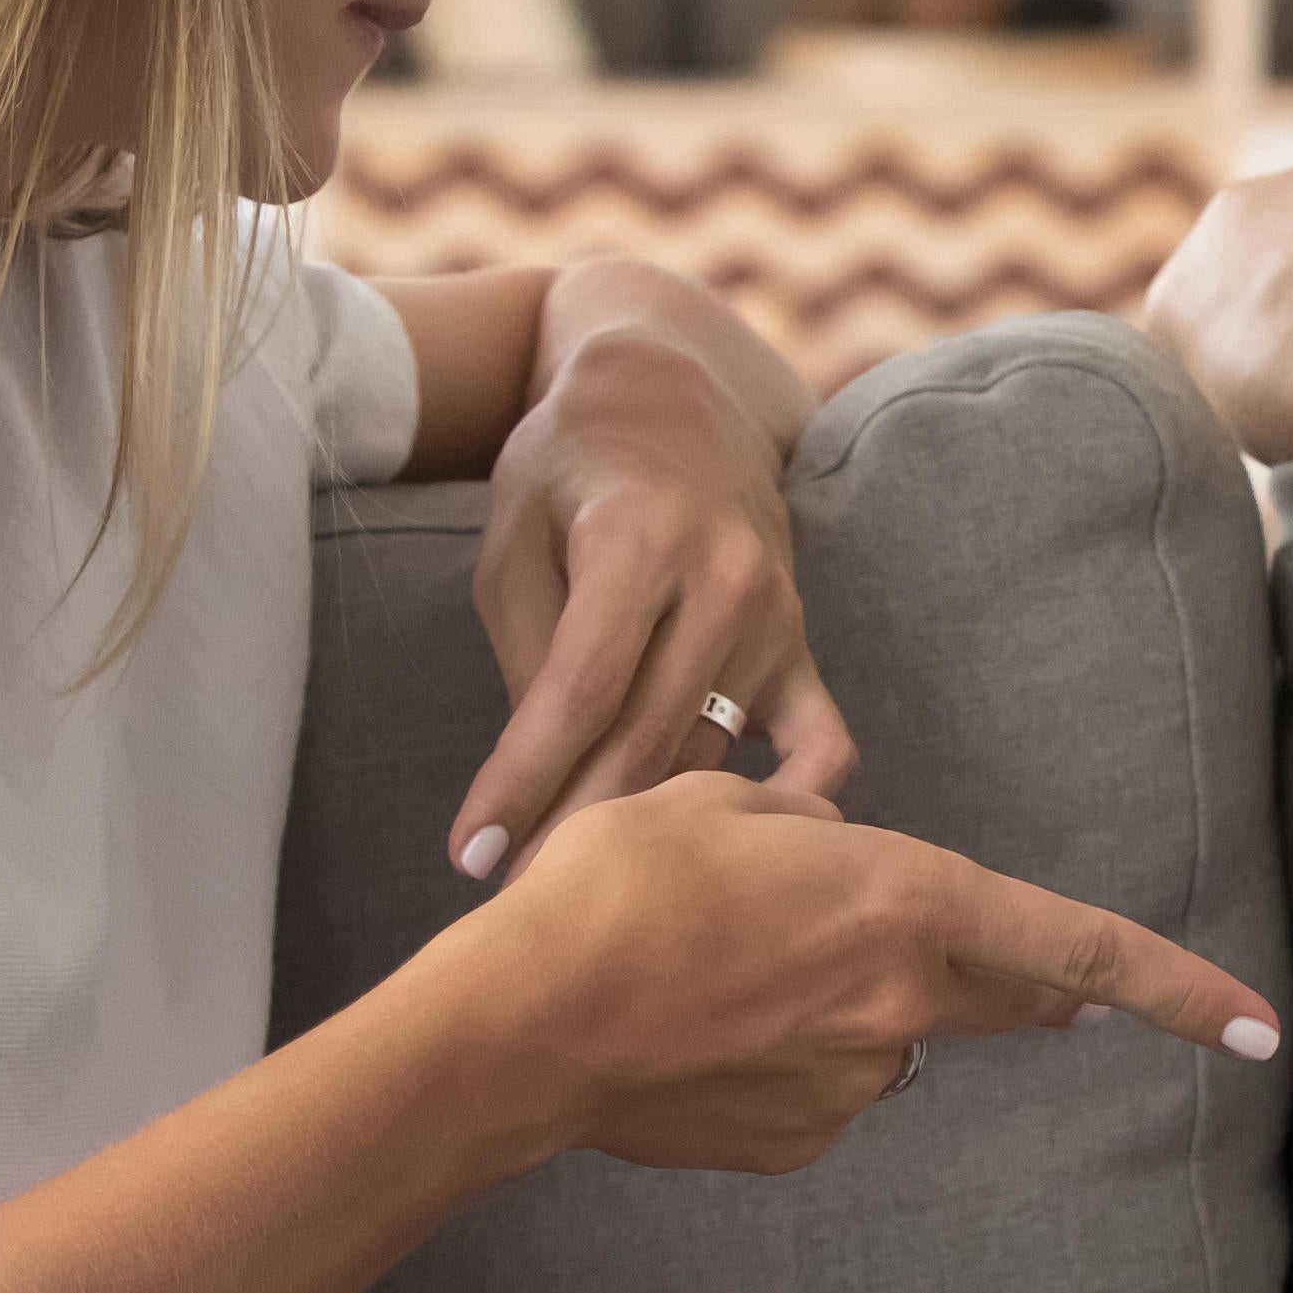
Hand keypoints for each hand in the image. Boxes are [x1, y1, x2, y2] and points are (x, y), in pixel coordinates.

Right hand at [425, 772, 1280, 1177]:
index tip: (1258, 1028)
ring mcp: (847, 1084)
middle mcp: (900, 1003)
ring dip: (844, 1004)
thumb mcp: (722, 803)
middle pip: (1004, 998)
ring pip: (883, 1035)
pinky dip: (779, 1059)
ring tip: (721, 968)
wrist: (523, 1021)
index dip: (1177, 987)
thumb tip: (826, 845)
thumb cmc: (620, 885)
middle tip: (1009, 970)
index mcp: (905, 903)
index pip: (1077, 946)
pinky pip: (813, 1086)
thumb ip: (804, 826)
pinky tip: (697, 1031)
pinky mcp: (789, 1142)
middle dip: (1027, 987)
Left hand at [452, 311, 853, 878]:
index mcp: (639, 536)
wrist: (673, 395)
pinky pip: (822, 745)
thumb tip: (542, 777)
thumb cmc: (571, 467)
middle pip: (645, 741)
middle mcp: (725, 577)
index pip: (578, 693)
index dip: (522, 782)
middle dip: (571, 827)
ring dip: (645, 828)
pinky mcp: (804, 643)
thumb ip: (531, 652)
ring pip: (710, 756)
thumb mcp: (515, 535)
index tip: (470, 857)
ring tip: (582, 885)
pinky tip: (740, 853)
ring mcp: (777, 615)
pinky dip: (792, 805)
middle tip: (514, 897)